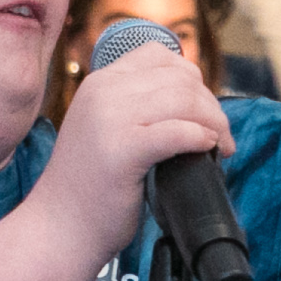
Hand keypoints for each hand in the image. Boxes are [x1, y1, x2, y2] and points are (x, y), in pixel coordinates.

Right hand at [41, 25, 235, 251]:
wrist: (59, 225)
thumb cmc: (91, 186)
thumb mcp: (108, 129)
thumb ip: (138, 107)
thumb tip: (195, 103)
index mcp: (100, 82)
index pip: (159, 56)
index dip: (192, 80)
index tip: (203, 110)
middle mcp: (104, 91)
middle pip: (180, 78)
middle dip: (212, 106)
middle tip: (221, 136)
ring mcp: (111, 118)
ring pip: (185, 100)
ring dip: (215, 124)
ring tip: (221, 147)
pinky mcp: (123, 149)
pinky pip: (179, 131)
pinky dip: (202, 139)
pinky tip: (208, 151)